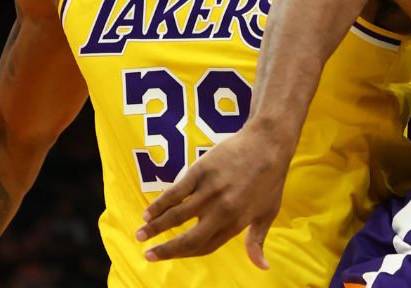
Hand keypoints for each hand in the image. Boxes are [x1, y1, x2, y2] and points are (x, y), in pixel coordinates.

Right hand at [133, 120, 289, 266]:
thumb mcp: (268, 213)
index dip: (185, 254)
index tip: (170, 255)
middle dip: (166, 250)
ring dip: (155, 228)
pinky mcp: (201, 172)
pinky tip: (147, 213)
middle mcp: (221, 211)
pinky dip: (159, 204)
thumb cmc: (270, 179)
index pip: (205, 246)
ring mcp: (210, 191)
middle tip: (147, 256)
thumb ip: (257, 241)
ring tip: (140, 235)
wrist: (268, 143)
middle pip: (189, 238)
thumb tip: (262, 267)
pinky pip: (175, 193)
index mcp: (236, 223)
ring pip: (177, 216)